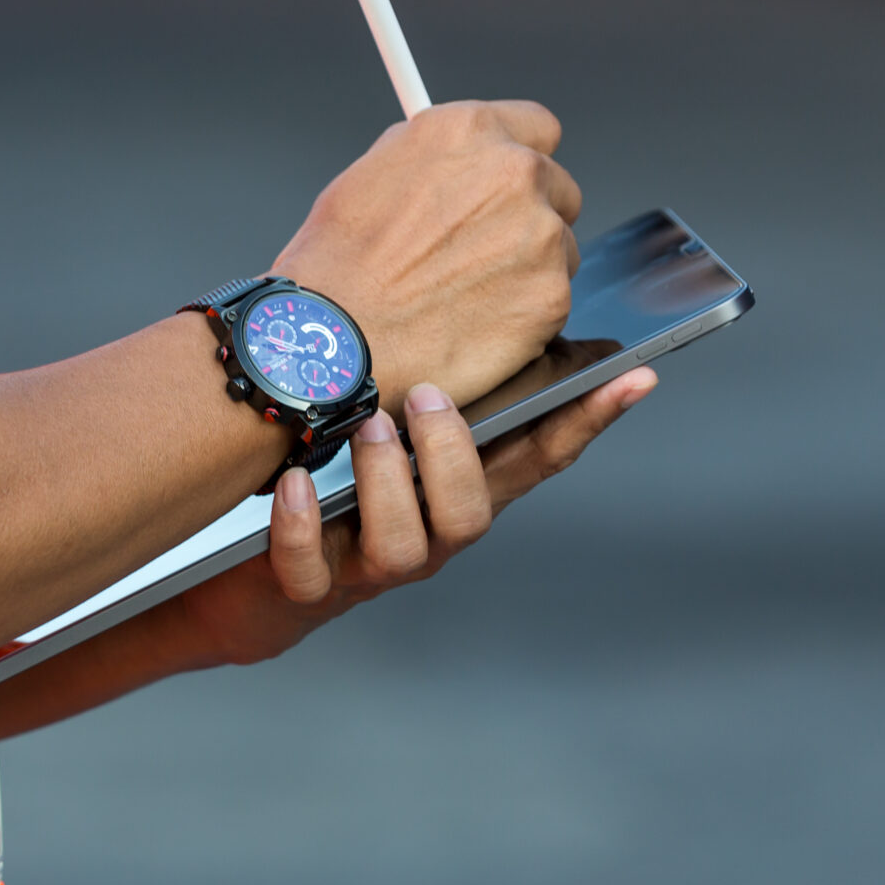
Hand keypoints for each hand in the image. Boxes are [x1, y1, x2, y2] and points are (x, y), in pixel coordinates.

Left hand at [164, 367, 658, 667]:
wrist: (249, 576)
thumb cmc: (328, 481)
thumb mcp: (386, 423)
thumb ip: (429, 377)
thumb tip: (467, 298)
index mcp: (457, 489)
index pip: (538, 458)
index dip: (589, 420)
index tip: (635, 375)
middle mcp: (426, 533)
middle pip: (473, 515)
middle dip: (454, 456)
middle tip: (427, 397)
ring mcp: (368, 564)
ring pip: (403, 547)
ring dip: (384, 482)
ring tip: (362, 426)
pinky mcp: (306, 587)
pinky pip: (311, 571)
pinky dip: (301, 528)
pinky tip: (293, 482)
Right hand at [272, 100, 581, 409]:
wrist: (339, 342)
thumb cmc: (339, 267)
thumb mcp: (373, 174)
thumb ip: (436, 157)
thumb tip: (460, 158)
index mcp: (469, 131)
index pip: (538, 127)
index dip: (522, 157)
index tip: (512, 184)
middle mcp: (515, 172)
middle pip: (558, 188)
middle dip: (529, 217)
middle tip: (484, 252)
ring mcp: (541, 234)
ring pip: (559, 248)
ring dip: (529, 267)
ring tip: (468, 294)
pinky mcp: (551, 294)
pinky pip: (553, 298)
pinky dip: (526, 313)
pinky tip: (477, 323)